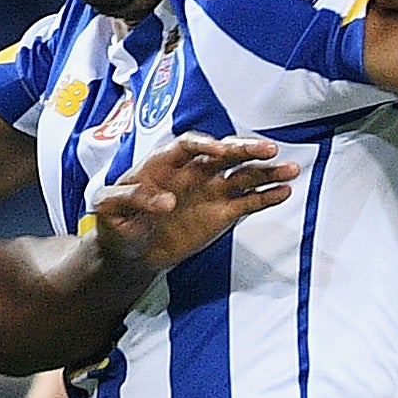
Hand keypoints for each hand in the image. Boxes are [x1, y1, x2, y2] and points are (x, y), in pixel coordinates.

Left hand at [83, 132, 296, 272]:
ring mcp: (210, 191)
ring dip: (266, 171)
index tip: (218, 150)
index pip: (188, 145)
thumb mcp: (107, 208)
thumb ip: (129, 199)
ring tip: (290, 169)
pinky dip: (266, 197)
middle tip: (267, 150)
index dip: (204, 145)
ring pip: (243, 175)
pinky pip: (248, 202)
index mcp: (164, 163)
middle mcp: (193, 171)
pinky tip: (283, 192)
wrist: (129, 252)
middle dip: (245, 150)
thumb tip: (164, 201)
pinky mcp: (222, 213)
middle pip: (224, 153)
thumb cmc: (114, 223)